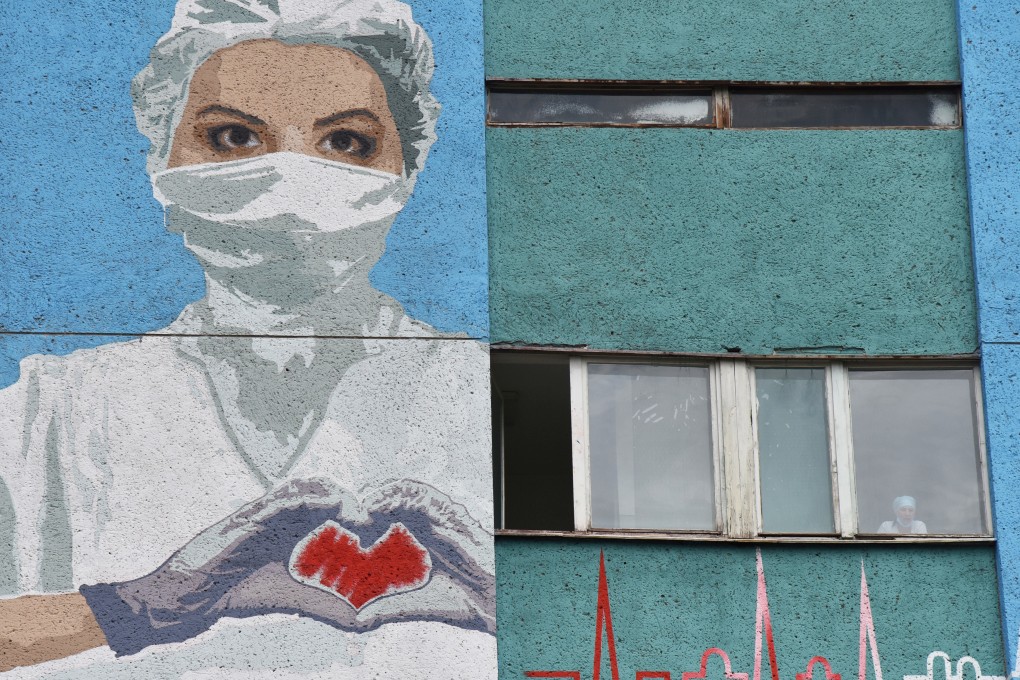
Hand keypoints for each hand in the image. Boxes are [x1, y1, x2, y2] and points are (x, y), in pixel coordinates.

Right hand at [80, 479, 493, 656]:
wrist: (192, 596)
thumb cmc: (244, 591)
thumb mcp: (299, 599)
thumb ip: (332, 603)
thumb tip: (370, 619)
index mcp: (306, 526)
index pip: (344, 512)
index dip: (372, 516)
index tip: (397, 531)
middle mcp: (291, 512)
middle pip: (334, 495)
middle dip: (361, 503)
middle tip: (386, 518)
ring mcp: (270, 508)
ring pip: (312, 490)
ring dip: (339, 497)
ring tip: (362, 513)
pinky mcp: (250, 513)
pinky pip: (283, 498)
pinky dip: (308, 500)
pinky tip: (329, 508)